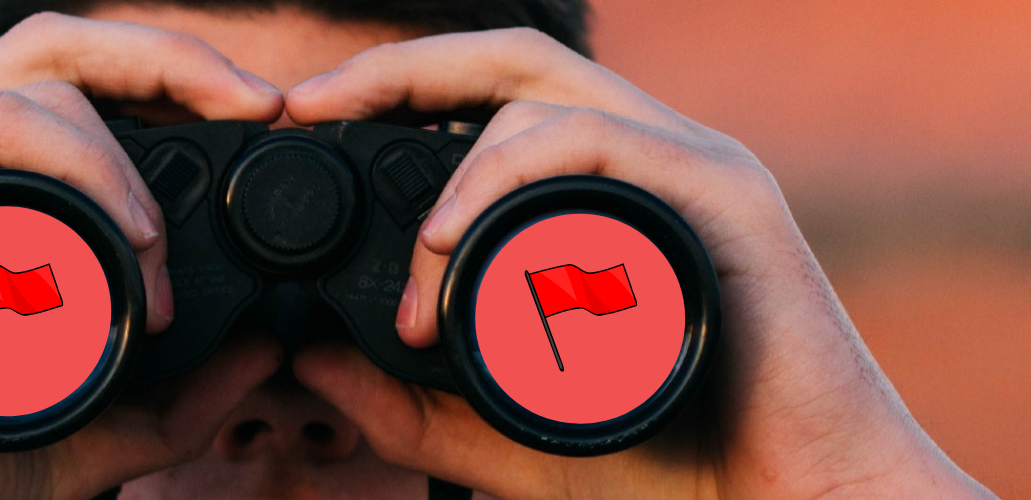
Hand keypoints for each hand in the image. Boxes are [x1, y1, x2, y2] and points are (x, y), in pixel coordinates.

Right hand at [0, 13, 282, 499]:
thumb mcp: (84, 435)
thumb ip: (173, 399)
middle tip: (259, 104)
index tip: (259, 122)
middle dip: (173, 58)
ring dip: (129, 153)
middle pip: (62, 51)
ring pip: (36, 80)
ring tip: (160, 253)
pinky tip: (129, 233)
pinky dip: (75, 160)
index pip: (79, 90)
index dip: (172, 82)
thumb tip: (266, 345)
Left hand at [286, 29, 994, 498]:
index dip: (397, 88)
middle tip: (312, 104)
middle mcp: (645, 159)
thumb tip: (308, 358)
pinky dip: (509, 173)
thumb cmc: (667, 463)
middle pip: (511, 61)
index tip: (309, 117)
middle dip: (399, 67)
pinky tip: (452, 234)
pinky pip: (597, 142)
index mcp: (600, 192)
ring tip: (412, 252)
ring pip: (545, 91)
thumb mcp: (503, 430)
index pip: (490, 99)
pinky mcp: (722, 196)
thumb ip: (409, 405)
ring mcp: (687, 166)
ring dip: (453, 161)